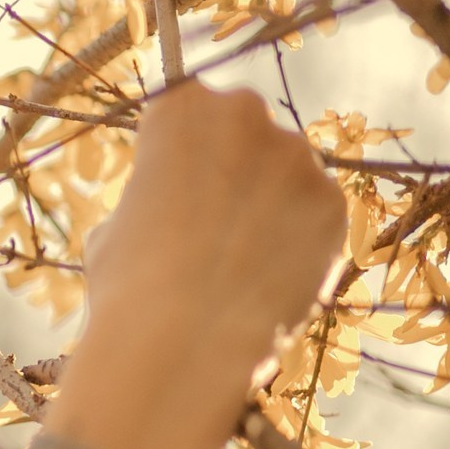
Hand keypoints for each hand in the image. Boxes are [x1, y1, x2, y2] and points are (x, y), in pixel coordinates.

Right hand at [43, 83, 346, 448]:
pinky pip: (315, 213)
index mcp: (180, 106)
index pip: (186, 105)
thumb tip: (172, 208)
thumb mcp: (117, 224)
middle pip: (243, 131)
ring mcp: (296, 156)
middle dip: (232, 168)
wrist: (177, 342)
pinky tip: (267, 278)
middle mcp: (244, 113)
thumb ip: (154, 195)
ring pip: (285, 172)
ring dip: (268, 205)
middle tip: (209, 225)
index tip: (174, 181)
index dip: (178, 148)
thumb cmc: (128, 286)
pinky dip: (298, 241)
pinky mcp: (333, 202)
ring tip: (238, 264)